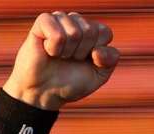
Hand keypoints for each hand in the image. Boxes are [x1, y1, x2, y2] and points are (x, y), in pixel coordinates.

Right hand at [2, 11, 119, 110]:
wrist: (45, 92)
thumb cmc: (72, 82)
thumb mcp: (99, 75)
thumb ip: (110, 60)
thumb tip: (97, 50)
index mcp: (93, 32)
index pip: (105, 33)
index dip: (99, 53)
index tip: (88, 61)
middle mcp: (77, 22)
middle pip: (90, 31)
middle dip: (81, 52)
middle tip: (70, 59)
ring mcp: (60, 19)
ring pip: (74, 32)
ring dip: (67, 52)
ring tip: (59, 55)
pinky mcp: (43, 21)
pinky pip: (57, 34)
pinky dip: (54, 48)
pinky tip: (48, 50)